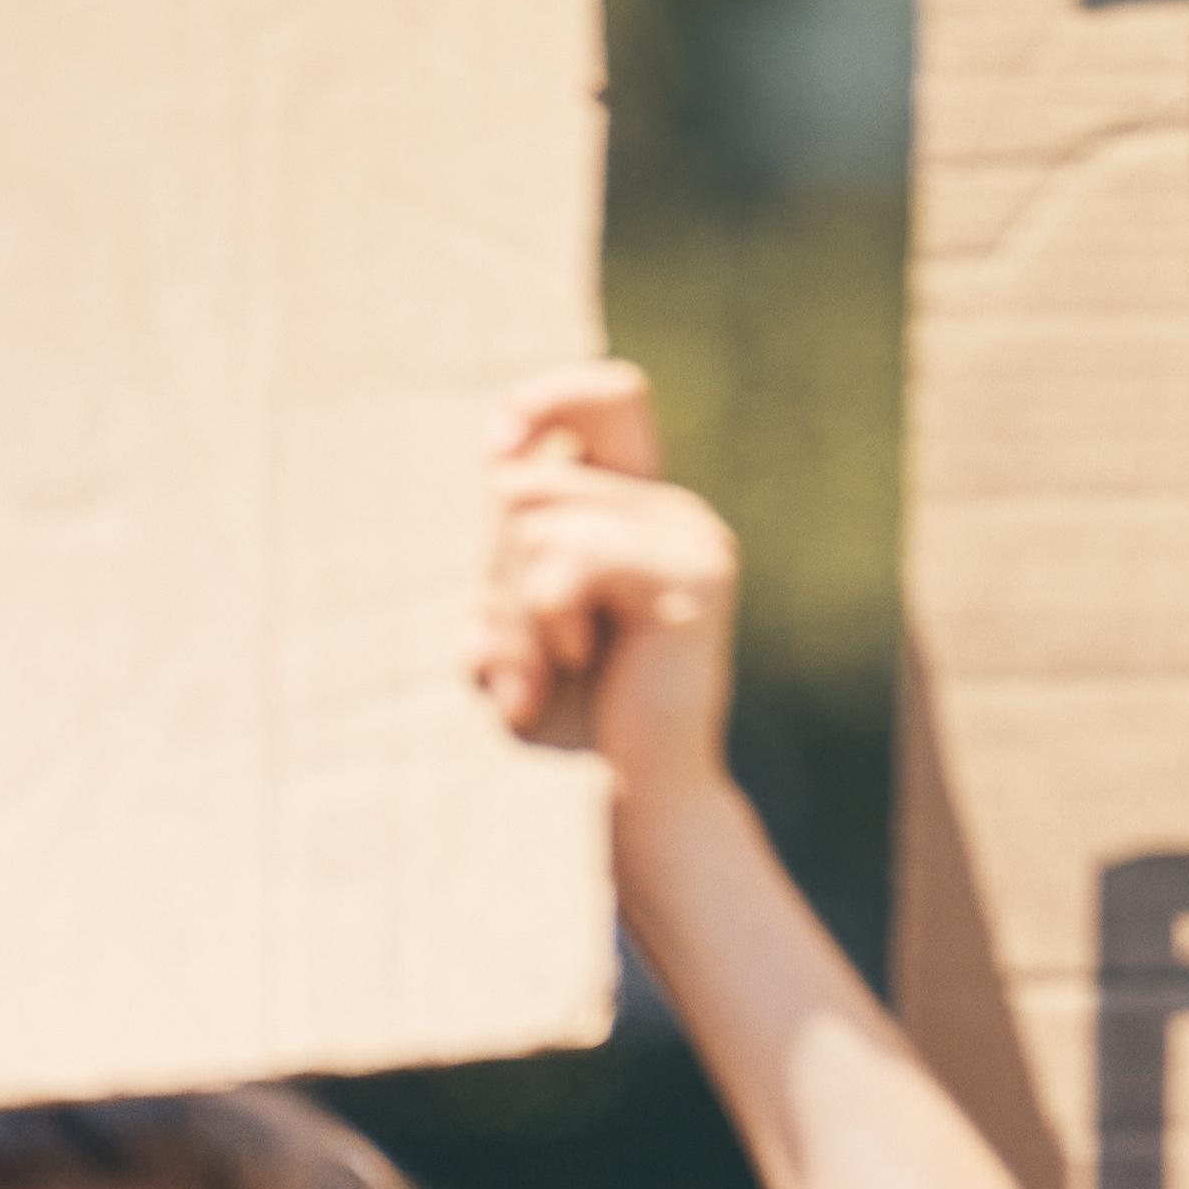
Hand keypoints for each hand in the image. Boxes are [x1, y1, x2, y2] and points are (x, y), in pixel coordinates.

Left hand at [477, 362, 728, 798]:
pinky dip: (547, 617)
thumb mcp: (516, 635)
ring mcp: (689, 536)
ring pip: (538, 520)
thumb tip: (498, 484)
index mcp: (639, 511)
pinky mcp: (693, 575)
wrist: (643, 792)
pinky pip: (570, 560)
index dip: (552, 399)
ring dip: (517, 606)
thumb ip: (501, 572)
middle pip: (530, 483)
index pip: (614, 396)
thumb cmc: (578, 717)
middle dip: (496, 570)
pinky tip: (578, 659)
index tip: (498, 444)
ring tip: (553, 665)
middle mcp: (672, 511)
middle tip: (530, 650)